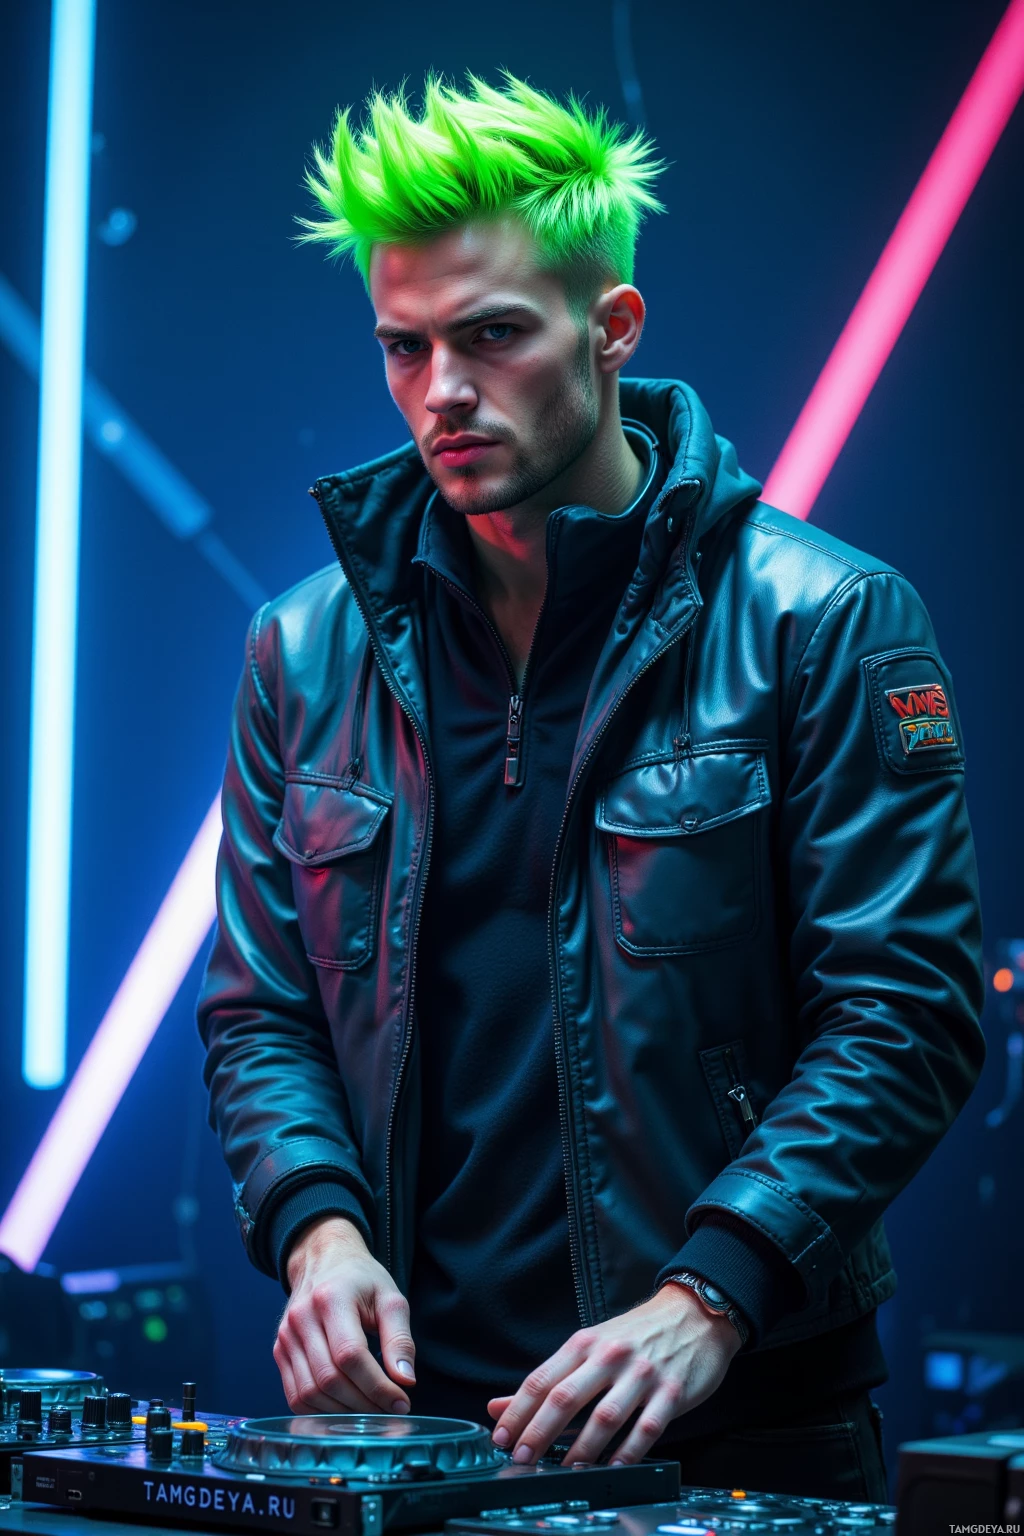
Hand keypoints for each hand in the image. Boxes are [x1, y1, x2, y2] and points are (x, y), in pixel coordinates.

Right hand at [274, 1215, 415, 1413]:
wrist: (324, 1260)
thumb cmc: (361, 1280)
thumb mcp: (390, 1299)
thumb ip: (400, 1339)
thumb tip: (406, 1381)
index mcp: (331, 1298)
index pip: (351, 1356)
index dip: (377, 1386)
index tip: (401, 1402)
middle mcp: (302, 1318)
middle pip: (330, 1378)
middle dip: (364, 1403)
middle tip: (389, 1409)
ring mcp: (286, 1336)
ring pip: (310, 1393)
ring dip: (343, 1412)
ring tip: (370, 1409)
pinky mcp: (280, 1351)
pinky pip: (295, 1395)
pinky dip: (320, 1411)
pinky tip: (344, 1407)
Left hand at [487, 1283, 741, 1465]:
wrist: (694, 1313)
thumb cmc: (636, 1334)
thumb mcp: (590, 1346)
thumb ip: (549, 1378)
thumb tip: (500, 1406)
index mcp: (585, 1344)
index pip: (542, 1379)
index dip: (518, 1411)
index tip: (502, 1438)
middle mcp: (610, 1356)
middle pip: (566, 1397)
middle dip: (540, 1432)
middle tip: (522, 1460)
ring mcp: (642, 1374)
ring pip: (605, 1416)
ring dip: (583, 1448)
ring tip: (566, 1470)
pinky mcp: (672, 1391)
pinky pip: (648, 1427)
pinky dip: (630, 1451)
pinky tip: (616, 1467)